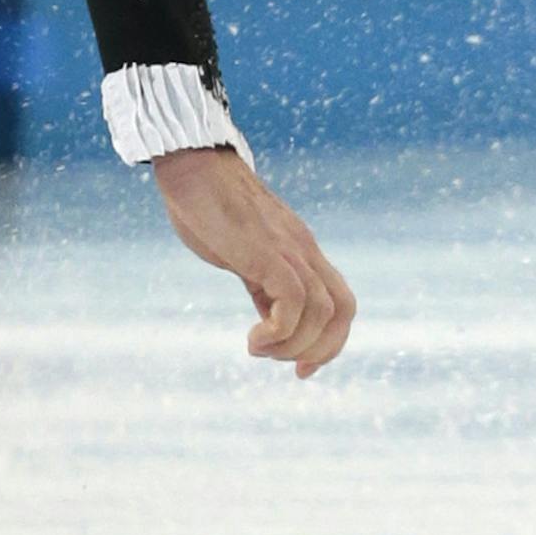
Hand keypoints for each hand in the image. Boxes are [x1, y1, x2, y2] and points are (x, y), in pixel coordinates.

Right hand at [154, 147, 356, 376]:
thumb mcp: (242, 254)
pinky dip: (279, 332)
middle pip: (344, 309)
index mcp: (299, 250)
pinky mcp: (266, 251)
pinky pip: (294, 300)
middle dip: (321, 350)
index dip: (330, 342)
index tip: (300, 369)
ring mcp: (287, 248)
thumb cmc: (208, 206)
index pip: (340, 302)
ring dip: (292, 345)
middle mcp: (303, 249)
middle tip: (286, 366)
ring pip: (322, 311)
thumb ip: (261, 284)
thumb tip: (270, 322)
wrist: (191, 165)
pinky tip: (252, 339)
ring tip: (257, 347)